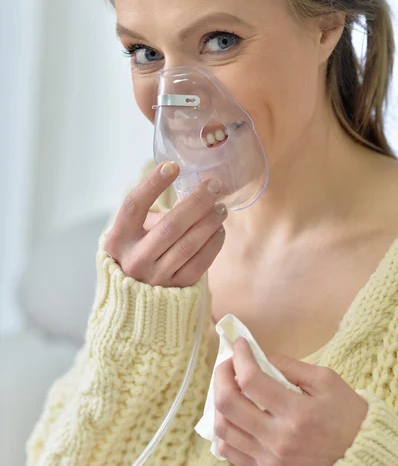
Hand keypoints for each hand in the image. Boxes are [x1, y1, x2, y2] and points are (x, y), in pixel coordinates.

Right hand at [103, 161, 226, 286]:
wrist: (135, 299)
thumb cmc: (138, 252)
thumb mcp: (134, 233)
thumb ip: (155, 215)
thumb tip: (192, 193)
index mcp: (118, 239)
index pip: (134, 206)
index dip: (152, 184)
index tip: (172, 166)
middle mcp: (134, 259)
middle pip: (169, 225)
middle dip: (196, 202)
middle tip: (214, 185)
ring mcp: (155, 277)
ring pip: (188, 244)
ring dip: (209, 222)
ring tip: (221, 207)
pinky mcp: (175, 289)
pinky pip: (200, 263)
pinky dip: (213, 244)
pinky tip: (219, 230)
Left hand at [213, 337, 368, 465]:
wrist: (358, 455)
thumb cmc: (344, 412)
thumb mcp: (325, 380)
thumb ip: (288, 366)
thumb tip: (257, 358)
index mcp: (297, 413)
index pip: (251, 380)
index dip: (240, 357)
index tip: (241, 344)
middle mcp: (279, 439)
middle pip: (228, 404)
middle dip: (221, 375)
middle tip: (230, 363)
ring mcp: (269, 459)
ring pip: (222, 428)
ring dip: (219, 401)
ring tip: (230, 387)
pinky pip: (228, 451)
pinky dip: (224, 428)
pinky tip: (234, 414)